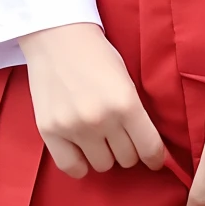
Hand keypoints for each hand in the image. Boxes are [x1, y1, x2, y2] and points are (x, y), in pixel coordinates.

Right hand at [19, 22, 165, 178]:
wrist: (57, 37)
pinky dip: (80, 164)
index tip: (154, 159)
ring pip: (102, 165)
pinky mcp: (50, 132)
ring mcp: (73, 128)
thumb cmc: (96, 54)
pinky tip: (82, 150)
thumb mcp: (126, 79)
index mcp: (126, 103)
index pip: (149, 148)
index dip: (155, 157)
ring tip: (99, 137)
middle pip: (126, 159)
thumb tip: (149, 146)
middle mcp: (101, 119)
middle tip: (121, 136)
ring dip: (104, 154)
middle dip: (128, 149)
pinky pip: (72, 168)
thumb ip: (136, 112)